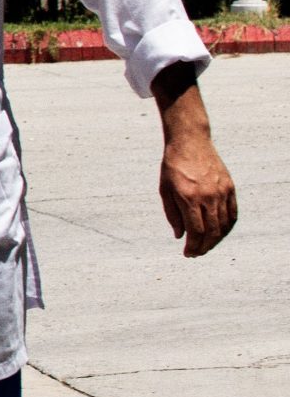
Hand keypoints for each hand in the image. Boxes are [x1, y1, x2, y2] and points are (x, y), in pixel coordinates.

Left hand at [153, 68, 237, 257]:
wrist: (190, 142)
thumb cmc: (172, 167)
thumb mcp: (165, 190)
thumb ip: (172, 214)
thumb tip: (181, 236)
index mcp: (189, 198)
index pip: (196, 231)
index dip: (193, 246)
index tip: (188, 254)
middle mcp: (208, 196)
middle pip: (211, 231)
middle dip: (204, 246)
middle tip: (197, 254)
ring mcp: (221, 192)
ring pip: (224, 224)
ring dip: (216, 239)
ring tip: (207, 246)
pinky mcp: (230, 188)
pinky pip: (232, 213)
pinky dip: (227, 226)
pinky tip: (219, 233)